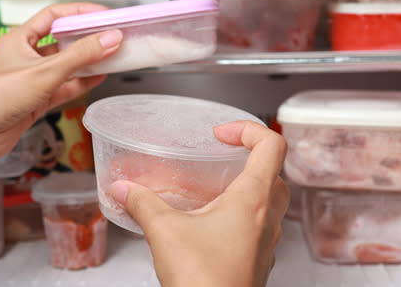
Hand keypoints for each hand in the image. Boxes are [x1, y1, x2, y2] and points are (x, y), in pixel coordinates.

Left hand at [0, 3, 122, 163]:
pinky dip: (81, 83)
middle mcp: (26, 56)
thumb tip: (110, 38)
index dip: (80, 12)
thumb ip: (81, 55)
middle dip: (87, 38)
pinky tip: (97, 79)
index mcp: (20, 39)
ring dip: (87, 61)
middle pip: (62, 40)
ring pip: (65, 65)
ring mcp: (31, 78)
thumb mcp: (45, 71)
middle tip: (111, 36)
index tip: (103, 14)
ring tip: (111, 56)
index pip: (54, 15)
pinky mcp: (36, 99)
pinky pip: (64, 86)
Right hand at [111, 121, 289, 286]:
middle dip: (252, 157)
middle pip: (276, 172)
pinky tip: (211, 225)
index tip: (221, 134)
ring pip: (271, 202)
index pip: (273, 145)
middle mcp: (268, 218)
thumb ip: (142, 203)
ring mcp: (267, 243)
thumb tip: (124, 188)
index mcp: (254, 199)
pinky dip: (242, 217)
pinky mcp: (258, 262)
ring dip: (249, 188)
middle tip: (224, 156)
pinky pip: (259, 228)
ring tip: (215, 190)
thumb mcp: (164, 231)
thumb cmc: (203, 281)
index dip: (249, 129)